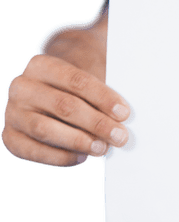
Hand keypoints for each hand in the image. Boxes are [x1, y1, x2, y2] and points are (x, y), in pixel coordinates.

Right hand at [2, 53, 130, 167]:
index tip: (124, 113)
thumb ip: (100, 96)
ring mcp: (13, 113)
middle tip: (119, 136)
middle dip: (95, 123)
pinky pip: (35, 151)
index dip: (102, 98)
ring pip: (46, 129)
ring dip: (78, 141)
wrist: (47, 92)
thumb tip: (120, 119)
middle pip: (63, 106)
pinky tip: (81, 157)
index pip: (76, 80)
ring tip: (102, 148)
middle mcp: (21, 88)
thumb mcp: (87, 80)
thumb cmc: (75, 88)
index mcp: (40, 65)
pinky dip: (60, 157)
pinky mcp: (11, 137)